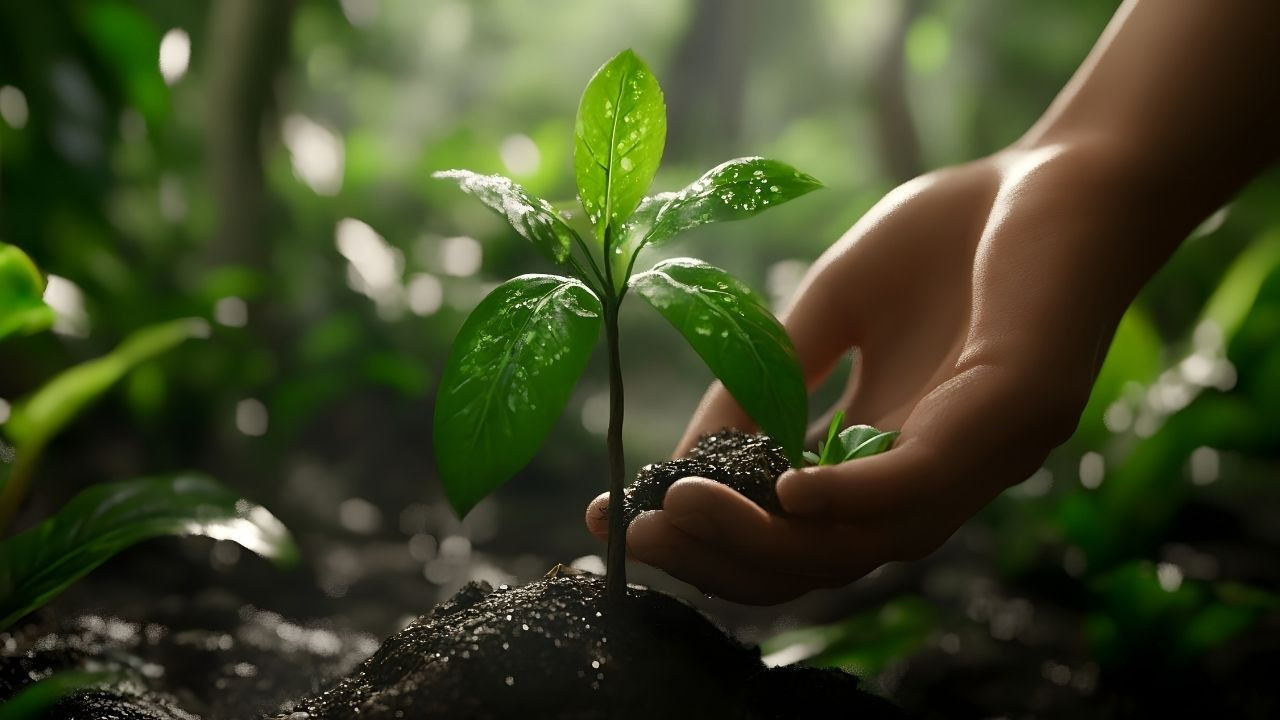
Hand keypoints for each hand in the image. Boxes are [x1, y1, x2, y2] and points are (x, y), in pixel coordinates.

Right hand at [587, 140, 1175, 603]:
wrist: (1067, 170)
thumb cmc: (950, 237)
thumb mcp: (831, 312)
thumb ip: (767, 383)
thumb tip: (684, 458)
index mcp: (882, 459)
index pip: (787, 531)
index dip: (702, 539)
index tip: (617, 521)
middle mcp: (925, 481)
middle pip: (812, 563)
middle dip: (716, 559)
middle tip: (634, 539)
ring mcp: (975, 460)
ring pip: (857, 546)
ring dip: (762, 540)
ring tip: (679, 509)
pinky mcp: (1014, 416)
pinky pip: (919, 485)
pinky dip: (847, 497)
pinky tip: (784, 486)